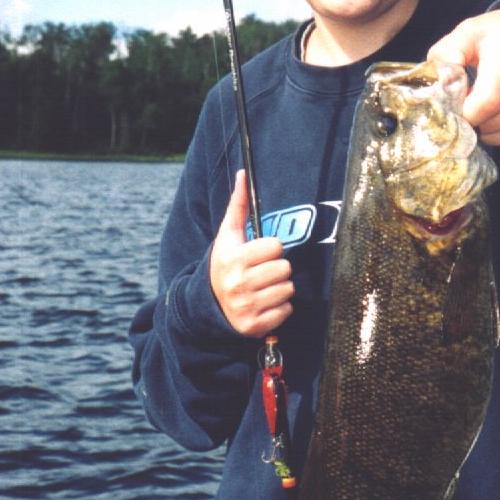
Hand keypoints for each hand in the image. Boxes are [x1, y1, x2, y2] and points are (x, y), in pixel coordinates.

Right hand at [209, 170, 293, 336]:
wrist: (211, 304)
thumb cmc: (227, 263)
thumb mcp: (229, 236)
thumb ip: (238, 205)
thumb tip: (243, 173)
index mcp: (233, 259)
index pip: (276, 246)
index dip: (271, 249)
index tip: (258, 254)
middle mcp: (238, 284)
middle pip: (285, 269)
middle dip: (277, 269)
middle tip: (262, 273)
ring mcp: (246, 307)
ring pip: (288, 290)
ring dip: (280, 288)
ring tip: (263, 288)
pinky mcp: (254, 326)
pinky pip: (287, 310)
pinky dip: (280, 308)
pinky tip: (264, 303)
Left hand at [427, 7, 499, 145]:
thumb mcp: (469, 31)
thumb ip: (447, 53)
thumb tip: (440, 84)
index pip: (487, 101)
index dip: (461, 109)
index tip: (450, 100)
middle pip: (484, 120)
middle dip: (465, 113)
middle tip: (463, 95)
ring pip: (490, 133)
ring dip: (477, 122)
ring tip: (482, 97)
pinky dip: (490, 129)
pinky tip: (495, 108)